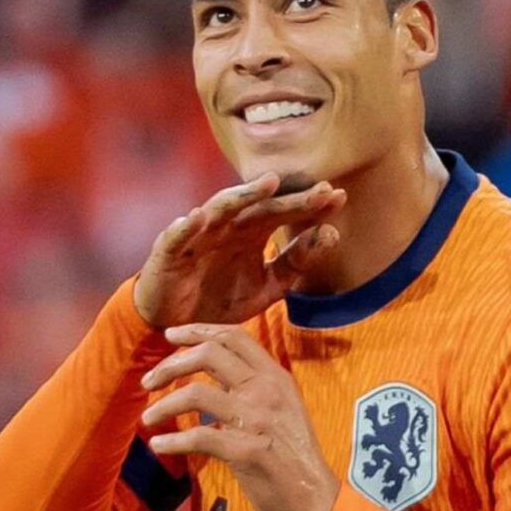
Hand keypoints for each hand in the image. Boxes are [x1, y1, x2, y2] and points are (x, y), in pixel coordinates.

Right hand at [133, 174, 344, 327]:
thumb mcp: (266, 288)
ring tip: (267, 184)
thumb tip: (331, 235)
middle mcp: (228, 227)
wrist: (177, 326)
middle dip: (290, 198)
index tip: (341, 197)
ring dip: (242, 196)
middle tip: (320, 190)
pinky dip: (184, 226)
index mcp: (252, 233)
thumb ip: (296, 265)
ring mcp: (199, 235)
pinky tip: (197, 218)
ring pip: (221, 209)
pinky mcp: (169, 252)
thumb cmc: (220, 301)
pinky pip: (176, 236)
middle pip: (261, 207)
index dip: (311, 207)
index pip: (285, 214)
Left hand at [140, 324, 339, 510]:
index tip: (171, 334)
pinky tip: (159, 446)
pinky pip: (198, 437)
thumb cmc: (295, 457)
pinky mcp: (245, 452)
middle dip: (170, 364)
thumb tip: (216, 380)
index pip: (234, 337)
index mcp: (276, 378)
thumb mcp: (284, 410)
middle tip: (148, 380)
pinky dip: (172, 441)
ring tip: (148, 418)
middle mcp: (267, 391)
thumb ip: (255, 390)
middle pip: (209, 354)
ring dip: (163, 405)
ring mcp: (257, 420)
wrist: (317, 501)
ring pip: (196, 394)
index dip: (198, 330)